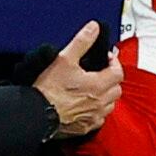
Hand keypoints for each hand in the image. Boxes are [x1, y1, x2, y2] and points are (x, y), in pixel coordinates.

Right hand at [33, 22, 122, 138]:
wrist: (37, 114)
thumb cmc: (50, 89)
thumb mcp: (65, 58)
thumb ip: (82, 41)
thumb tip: (93, 28)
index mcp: (98, 84)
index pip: (118, 72)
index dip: (114, 62)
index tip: (107, 59)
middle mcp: (100, 102)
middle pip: (117, 89)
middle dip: (112, 79)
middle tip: (102, 73)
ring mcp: (93, 116)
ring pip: (110, 106)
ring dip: (107, 96)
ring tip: (96, 89)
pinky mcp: (85, 127)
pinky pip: (99, 120)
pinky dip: (98, 112)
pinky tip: (88, 107)